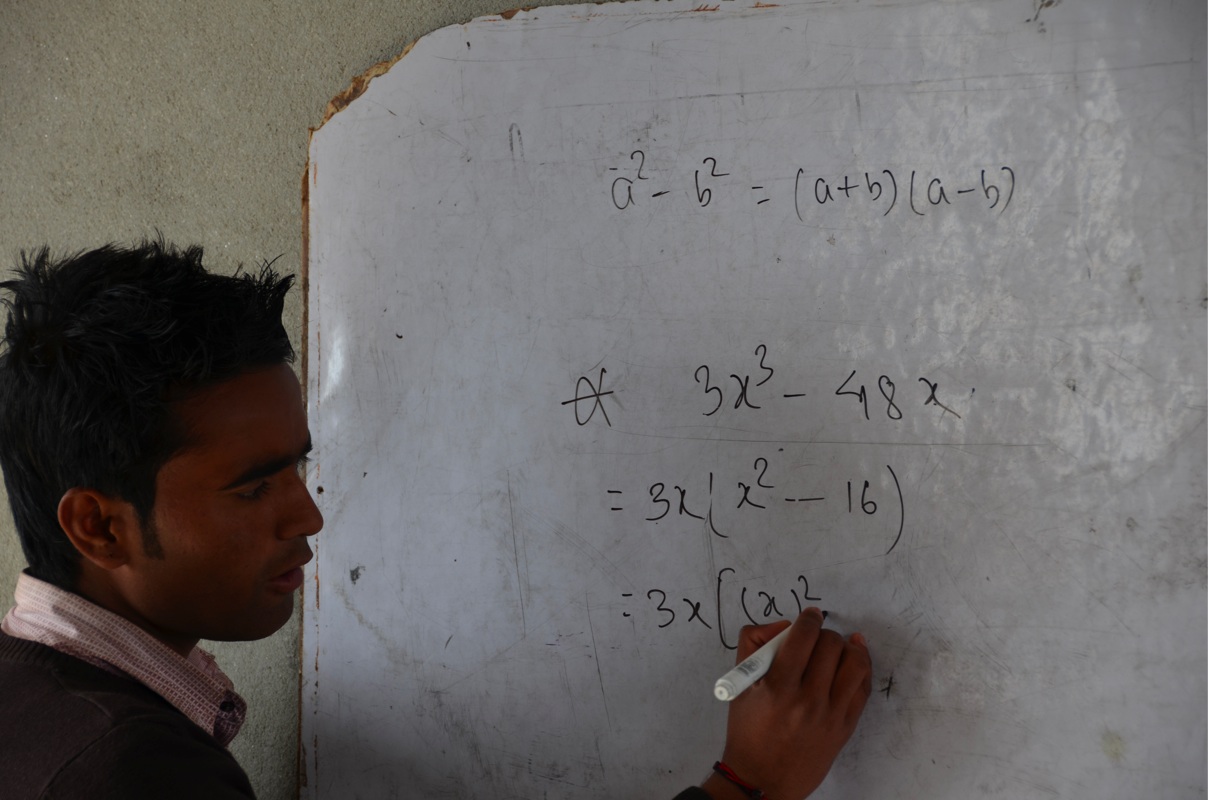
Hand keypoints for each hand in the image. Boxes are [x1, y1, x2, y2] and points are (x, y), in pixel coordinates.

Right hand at [702, 608, 870, 799]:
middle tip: (815, 639)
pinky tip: (854, 659)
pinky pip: (863, 687)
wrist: (762, 779)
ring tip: (837, 648)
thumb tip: (784, 626)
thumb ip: (753, 643)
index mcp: (777, 687)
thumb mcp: (738, 684)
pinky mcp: (845, 727)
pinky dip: (861, 667)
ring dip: (846, 648)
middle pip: (830, 646)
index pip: (802, 637)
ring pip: (853, 663)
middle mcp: (807, 700)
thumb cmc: (748, 730)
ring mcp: (830, 715)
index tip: (809, 615)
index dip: (808, 619)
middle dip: (823, 634)